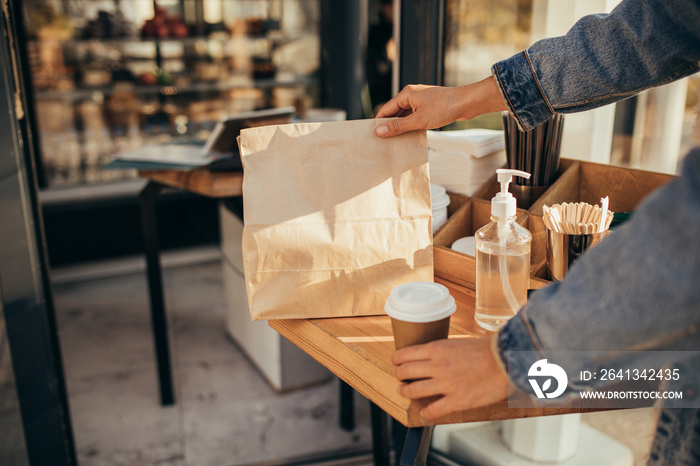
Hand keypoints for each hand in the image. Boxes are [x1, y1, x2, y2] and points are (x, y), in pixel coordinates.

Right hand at [375, 76, 506, 136]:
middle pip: (395, 112)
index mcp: (407, 94)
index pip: (387, 109)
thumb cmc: (443, 108)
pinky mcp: (429, 107)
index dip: (379, 122)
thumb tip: (379, 131)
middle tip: (383, 141)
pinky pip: (415, 117)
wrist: (466, 103)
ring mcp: (421, 101)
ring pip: (406, 115)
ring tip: (395, 141)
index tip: (373, 135)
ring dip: (402, 127)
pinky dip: (412, 125)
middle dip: (390, 125)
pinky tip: (410, 136)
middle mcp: (412, 95)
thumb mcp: (418, 120)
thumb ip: (398, 126)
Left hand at [391, 336, 508, 418]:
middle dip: (399, 376)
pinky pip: (433, 410)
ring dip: (405, 392)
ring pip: (413, 391)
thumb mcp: (457, 343)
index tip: (395, 362)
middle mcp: (436, 366)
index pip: (405, 354)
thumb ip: (442, 350)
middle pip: (404, 372)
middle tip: (400, 378)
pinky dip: (426, 412)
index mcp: (436, 349)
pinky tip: (425, 412)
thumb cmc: (487, 349)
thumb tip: (433, 354)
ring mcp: (445, 385)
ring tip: (405, 392)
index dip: (396, 360)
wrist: (506, 361)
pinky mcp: (456, 401)